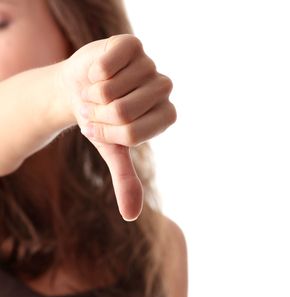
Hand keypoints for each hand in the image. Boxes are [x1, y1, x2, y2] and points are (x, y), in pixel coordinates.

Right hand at [60, 34, 176, 220]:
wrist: (81, 89)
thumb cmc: (101, 120)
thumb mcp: (113, 150)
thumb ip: (126, 180)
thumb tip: (131, 216)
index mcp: (166, 116)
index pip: (134, 133)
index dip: (109, 132)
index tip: (105, 125)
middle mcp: (163, 89)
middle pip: (123, 111)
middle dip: (99, 114)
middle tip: (99, 106)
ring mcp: (149, 65)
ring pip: (111, 90)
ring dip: (92, 94)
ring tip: (98, 89)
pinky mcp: (133, 45)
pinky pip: (107, 64)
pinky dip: (92, 72)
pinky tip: (98, 70)